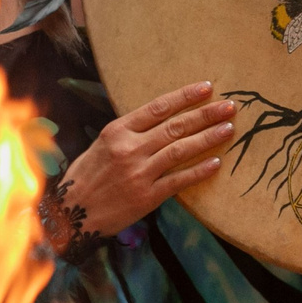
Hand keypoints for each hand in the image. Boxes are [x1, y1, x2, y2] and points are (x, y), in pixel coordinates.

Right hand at [46, 81, 236, 249]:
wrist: (72, 214)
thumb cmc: (86, 177)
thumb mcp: (101, 144)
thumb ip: (129, 132)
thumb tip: (160, 119)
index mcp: (117, 130)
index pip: (158, 107)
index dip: (185, 96)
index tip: (207, 88)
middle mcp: (130, 148)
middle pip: (175, 126)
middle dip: (205, 115)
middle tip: (229, 107)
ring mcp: (139, 172)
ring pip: (180, 150)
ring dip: (208, 138)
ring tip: (228, 129)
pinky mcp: (147, 196)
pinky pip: (179, 180)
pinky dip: (198, 171)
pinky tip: (216, 163)